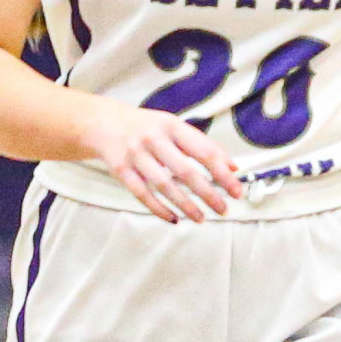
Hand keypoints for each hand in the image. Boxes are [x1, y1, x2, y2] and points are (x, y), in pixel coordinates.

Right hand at [80, 102, 243, 222]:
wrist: (104, 123)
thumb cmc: (147, 128)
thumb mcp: (174, 127)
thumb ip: (201, 144)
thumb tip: (232, 167)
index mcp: (171, 125)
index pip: (203, 150)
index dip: (222, 172)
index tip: (236, 189)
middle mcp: (153, 138)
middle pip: (185, 171)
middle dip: (208, 193)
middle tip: (223, 208)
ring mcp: (135, 155)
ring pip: (165, 186)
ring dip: (186, 205)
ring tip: (201, 217)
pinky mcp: (121, 170)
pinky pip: (143, 195)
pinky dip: (160, 209)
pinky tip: (174, 218)